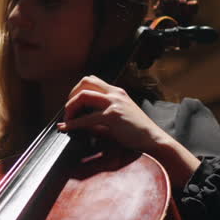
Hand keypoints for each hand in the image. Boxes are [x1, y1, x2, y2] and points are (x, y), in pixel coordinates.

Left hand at [58, 76, 199, 185]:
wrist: (153, 139)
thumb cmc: (137, 132)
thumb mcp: (118, 118)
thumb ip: (101, 116)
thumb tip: (81, 122)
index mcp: (117, 92)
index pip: (92, 80)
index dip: (77, 90)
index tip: (73, 105)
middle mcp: (115, 93)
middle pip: (85, 82)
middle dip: (71, 95)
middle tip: (67, 111)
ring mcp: (114, 103)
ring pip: (83, 95)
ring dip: (70, 107)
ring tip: (67, 120)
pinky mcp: (112, 116)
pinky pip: (86, 118)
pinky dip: (73, 123)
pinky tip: (66, 128)